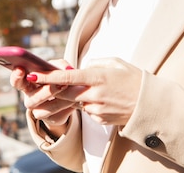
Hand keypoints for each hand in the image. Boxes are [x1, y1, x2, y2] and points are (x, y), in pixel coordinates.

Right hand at [10, 60, 77, 128]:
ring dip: (59, 99)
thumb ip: (60, 65)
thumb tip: (67, 69)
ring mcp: (39, 111)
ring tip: (69, 88)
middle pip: (31, 99)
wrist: (70, 96)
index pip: (16, 82)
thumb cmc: (59, 77)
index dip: (16, 76)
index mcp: (27, 84)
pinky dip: (66, 106)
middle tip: (59, 84)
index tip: (20, 69)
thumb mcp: (58, 68)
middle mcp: (30, 99)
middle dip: (45, 92)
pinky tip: (73, 99)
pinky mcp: (52, 119)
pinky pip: (57, 115)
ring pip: (43, 110)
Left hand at [27, 57, 142, 125]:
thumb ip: (96, 63)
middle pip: (64, 93)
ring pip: (76, 102)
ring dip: (76, 96)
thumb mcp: (116, 63)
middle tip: (42, 87)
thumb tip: (81, 67)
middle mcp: (95, 94)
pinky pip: (87, 111)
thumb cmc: (134, 79)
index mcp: (98, 77)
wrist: (151, 104)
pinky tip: (104, 100)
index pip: (67, 77)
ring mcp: (97, 109)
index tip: (33, 75)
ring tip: (95, 90)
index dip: (47, 77)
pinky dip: (89, 104)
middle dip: (52, 90)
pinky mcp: (100, 119)